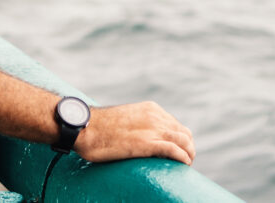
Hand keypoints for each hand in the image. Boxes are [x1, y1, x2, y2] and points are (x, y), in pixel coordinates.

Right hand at [74, 102, 195, 164]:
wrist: (85, 127)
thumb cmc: (98, 126)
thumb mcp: (124, 118)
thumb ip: (136, 123)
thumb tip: (137, 135)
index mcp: (150, 109)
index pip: (176, 124)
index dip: (181, 139)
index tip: (179, 150)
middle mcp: (154, 116)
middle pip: (184, 133)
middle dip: (188, 148)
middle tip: (184, 160)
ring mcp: (151, 129)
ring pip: (184, 141)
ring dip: (189, 154)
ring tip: (185, 164)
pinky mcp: (146, 144)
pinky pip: (174, 150)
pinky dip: (183, 158)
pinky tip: (183, 165)